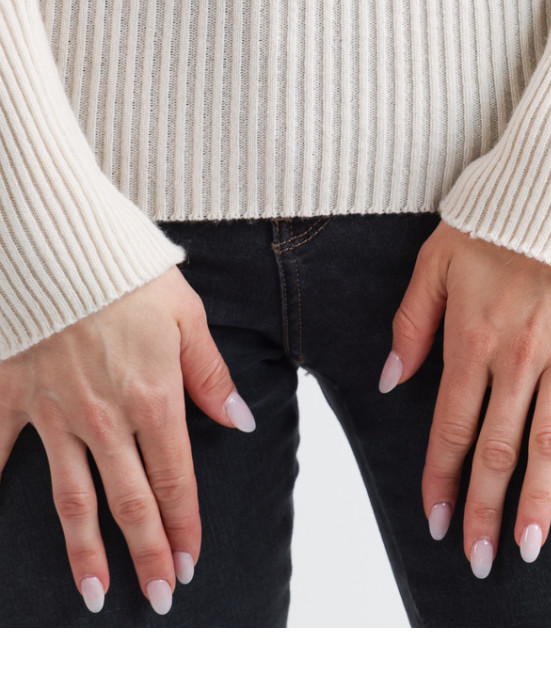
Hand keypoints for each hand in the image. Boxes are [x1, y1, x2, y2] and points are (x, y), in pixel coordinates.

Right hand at [0, 265, 255, 613]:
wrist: (58, 243)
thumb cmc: (125, 271)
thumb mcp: (185, 314)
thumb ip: (210, 373)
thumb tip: (238, 418)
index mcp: (153, 397)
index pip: (176, 479)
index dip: (185, 526)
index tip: (191, 562)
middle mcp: (105, 417)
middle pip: (130, 502)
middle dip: (147, 555)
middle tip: (159, 596)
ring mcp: (54, 413)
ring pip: (72, 498)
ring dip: (85, 551)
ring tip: (96, 594)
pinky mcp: (12, 397)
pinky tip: (2, 519)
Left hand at [379, 220, 550, 576]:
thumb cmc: (490, 218)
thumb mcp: (434, 261)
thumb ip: (411, 322)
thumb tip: (391, 380)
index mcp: (471, 341)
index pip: (451, 428)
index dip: (441, 479)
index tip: (436, 523)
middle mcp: (517, 357)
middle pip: (497, 448)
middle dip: (484, 509)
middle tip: (480, 560)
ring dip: (540, 497)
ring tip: (530, 546)